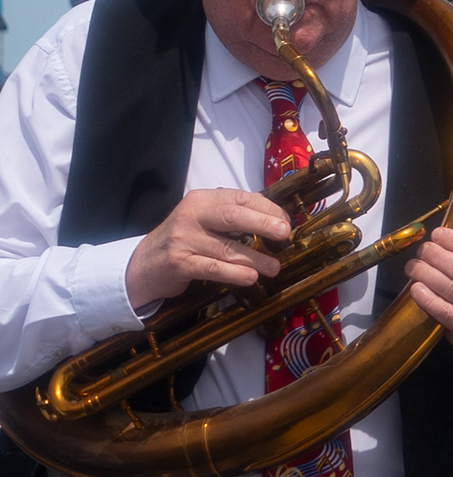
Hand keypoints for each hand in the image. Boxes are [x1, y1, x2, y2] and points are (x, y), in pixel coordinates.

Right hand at [126, 187, 291, 309]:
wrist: (142, 265)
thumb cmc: (183, 241)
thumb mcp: (203, 221)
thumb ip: (231, 217)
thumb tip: (276, 221)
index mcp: (202, 200)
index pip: (240, 198)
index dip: (267, 209)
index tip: (286, 221)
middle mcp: (192, 215)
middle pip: (233, 216)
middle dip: (263, 223)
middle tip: (285, 233)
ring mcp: (184, 239)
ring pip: (227, 247)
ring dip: (255, 258)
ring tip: (275, 267)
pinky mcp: (179, 263)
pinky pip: (213, 268)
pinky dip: (234, 273)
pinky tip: (251, 277)